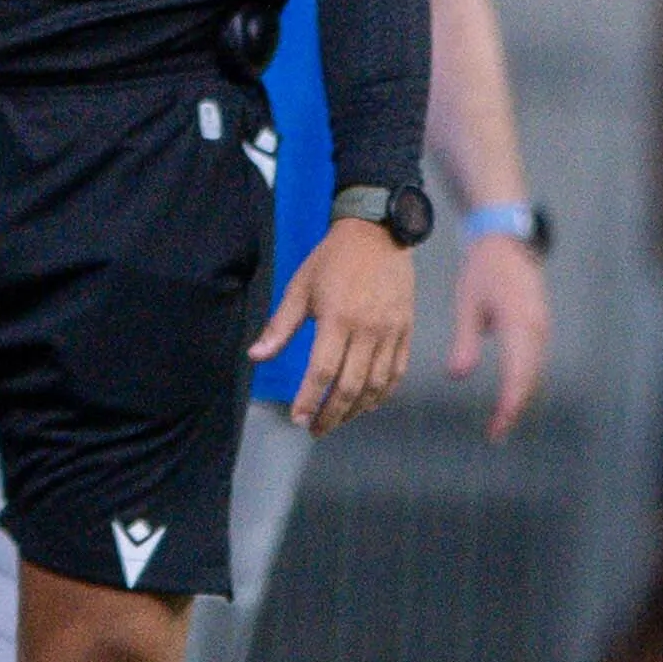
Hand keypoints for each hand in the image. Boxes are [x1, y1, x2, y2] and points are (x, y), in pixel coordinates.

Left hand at [252, 216, 413, 433]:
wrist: (379, 233)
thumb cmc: (332, 260)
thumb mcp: (300, 288)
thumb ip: (280, 326)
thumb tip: (256, 356)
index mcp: (337, 319)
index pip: (322, 372)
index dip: (308, 399)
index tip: (298, 418)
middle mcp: (368, 330)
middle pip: (350, 386)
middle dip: (331, 414)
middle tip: (315, 429)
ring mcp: (391, 332)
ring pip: (376, 385)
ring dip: (356, 409)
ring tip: (338, 420)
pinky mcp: (406, 331)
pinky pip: (397, 372)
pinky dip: (383, 394)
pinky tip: (368, 403)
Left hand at [446, 228, 551, 439]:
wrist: (505, 241)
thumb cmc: (482, 271)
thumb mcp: (468, 305)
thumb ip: (464, 342)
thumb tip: (457, 376)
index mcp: (519, 324)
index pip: (517, 375)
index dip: (509, 406)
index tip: (497, 428)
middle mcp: (536, 329)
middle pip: (529, 380)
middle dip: (514, 409)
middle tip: (495, 434)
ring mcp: (541, 328)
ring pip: (533, 372)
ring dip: (520, 398)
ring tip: (501, 422)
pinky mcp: (539, 327)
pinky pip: (534, 362)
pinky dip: (524, 382)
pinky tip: (510, 397)